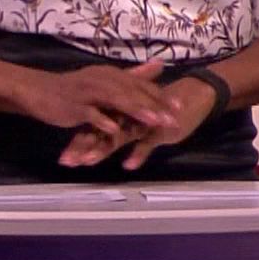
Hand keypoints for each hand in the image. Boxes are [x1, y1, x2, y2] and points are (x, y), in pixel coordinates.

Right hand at [18, 60, 177, 136]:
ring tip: (153, 122)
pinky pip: (91, 114)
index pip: (141, 86)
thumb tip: (160, 65)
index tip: (180, 107)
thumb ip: (134, 75)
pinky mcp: (74, 106)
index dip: (160, 96)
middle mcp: (103, 80)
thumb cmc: (76, 88)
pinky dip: (102, 121)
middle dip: (155, 106)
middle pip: (133, 93)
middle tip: (173, 119)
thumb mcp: (107, 80)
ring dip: (135, 111)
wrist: (40, 91)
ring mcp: (88, 92)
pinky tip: (114, 131)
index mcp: (112, 75)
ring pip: (116, 101)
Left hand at [58, 75, 214, 169]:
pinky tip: (128, 165)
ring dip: (103, 148)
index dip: (79, 142)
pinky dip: (139, 153)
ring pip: (120, 136)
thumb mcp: (139, 123)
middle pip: (101, 132)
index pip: (95, 128)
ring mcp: (143, 123)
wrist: (195, 94)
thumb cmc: (163, 111)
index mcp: (120, 113)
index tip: (64, 158)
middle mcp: (127, 117)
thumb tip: (97, 144)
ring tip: (88, 161)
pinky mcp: (160, 129)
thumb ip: (120, 131)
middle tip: (67, 161)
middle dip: (83, 147)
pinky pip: (148, 142)